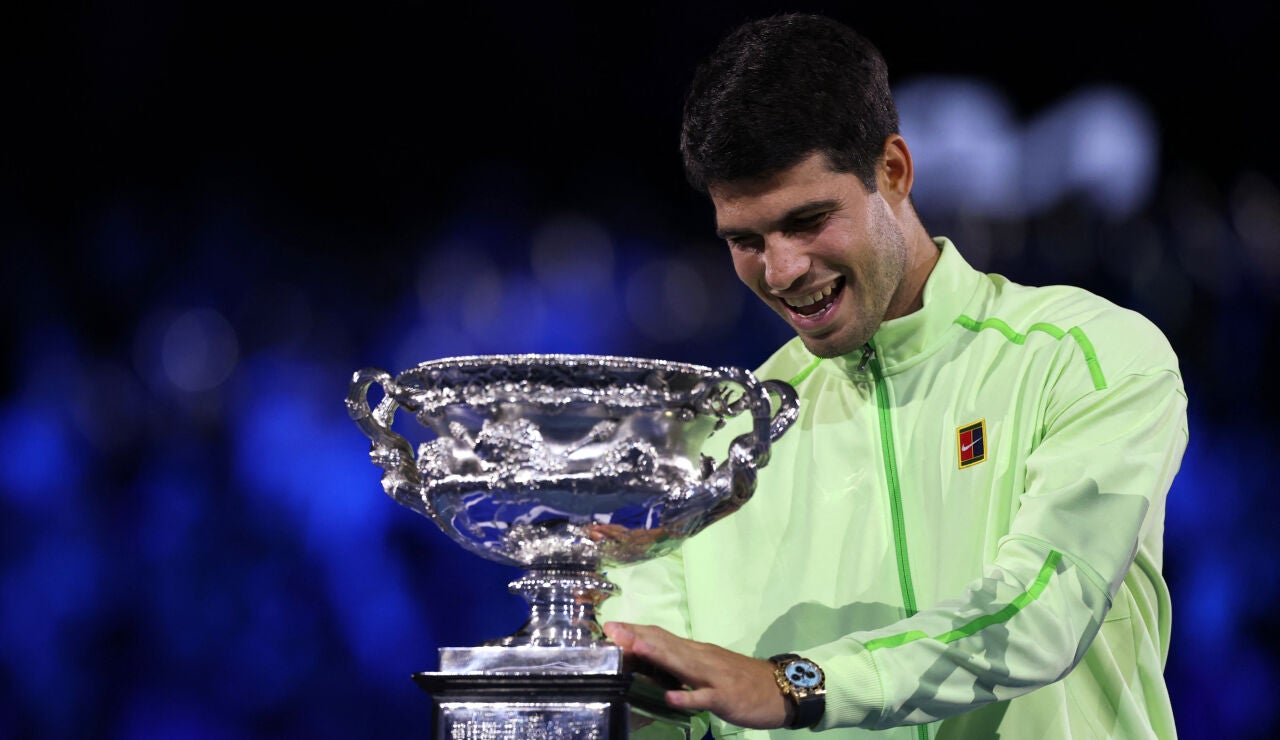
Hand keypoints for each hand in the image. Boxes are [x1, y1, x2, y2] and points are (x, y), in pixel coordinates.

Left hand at [603, 621, 791, 729]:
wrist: (781, 689)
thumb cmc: (741, 680)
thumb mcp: (708, 669)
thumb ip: (682, 666)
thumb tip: (651, 663)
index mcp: (696, 652)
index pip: (662, 636)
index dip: (636, 631)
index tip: (611, 626)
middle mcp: (702, 658)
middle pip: (667, 645)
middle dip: (638, 637)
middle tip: (611, 630)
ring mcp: (714, 677)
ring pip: (682, 664)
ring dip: (657, 656)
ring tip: (634, 648)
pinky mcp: (725, 697)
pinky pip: (704, 697)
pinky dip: (687, 696)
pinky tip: (670, 697)